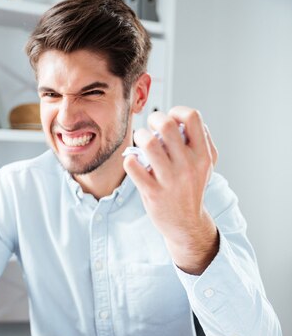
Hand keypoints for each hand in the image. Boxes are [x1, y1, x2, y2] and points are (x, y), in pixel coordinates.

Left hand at [123, 106, 218, 273]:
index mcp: (202, 155)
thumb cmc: (192, 189)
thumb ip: (200, 140)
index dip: (176, 111)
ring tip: (140, 142)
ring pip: (147, 142)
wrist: (186, 224)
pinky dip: (129, 160)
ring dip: (139, 136)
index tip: (170, 120)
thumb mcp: (206, 165)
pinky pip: (133, 166)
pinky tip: (134, 162)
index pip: (192, 117)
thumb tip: (182, 118)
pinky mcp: (152, 192)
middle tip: (150, 127)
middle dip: (153, 119)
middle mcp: (188, 166)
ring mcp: (169, 180)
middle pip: (166, 124)